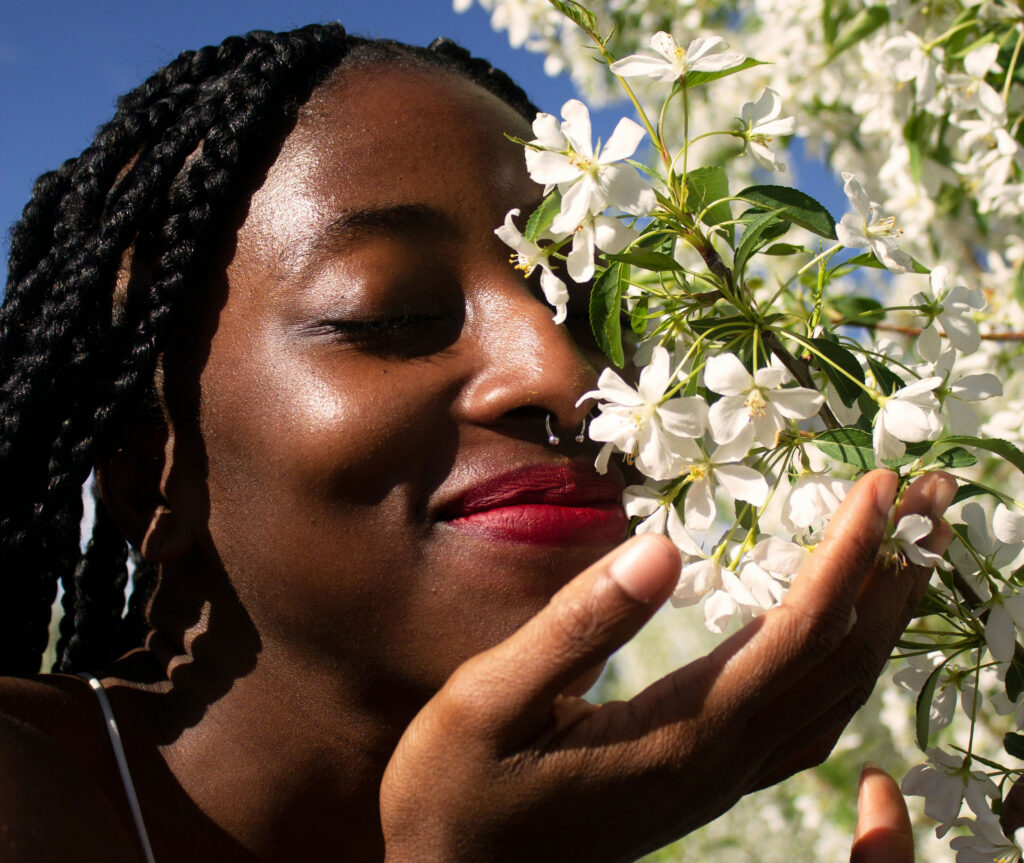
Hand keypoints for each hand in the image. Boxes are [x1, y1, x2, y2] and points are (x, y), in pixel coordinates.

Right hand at [380, 470, 953, 862]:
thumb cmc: (456, 792)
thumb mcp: (489, 702)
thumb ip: (577, 628)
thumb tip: (664, 549)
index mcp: (680, 733)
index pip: (796, 631)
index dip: (845, 554)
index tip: (879, 484)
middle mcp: (721, 758)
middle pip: (841, 659)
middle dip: (893, 572)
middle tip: (934, 497)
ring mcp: (719, 776)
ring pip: (835, 692)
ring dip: (882, 616)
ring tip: (909, 549)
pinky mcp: (704, 780)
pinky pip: (808, 721)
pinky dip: (847, 664)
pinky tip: (844, 638)